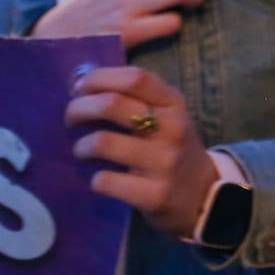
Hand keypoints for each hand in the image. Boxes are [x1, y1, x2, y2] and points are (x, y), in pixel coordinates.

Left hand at [65, 66, 219, 238]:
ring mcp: (165, 161)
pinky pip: (106, 180)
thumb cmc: (173, 149)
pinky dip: (96, 179)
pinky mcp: (155, 194)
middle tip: (70, 118)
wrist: (203, 196)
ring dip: (82, 147)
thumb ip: (136, 100)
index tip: (78, 88)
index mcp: (174, 104)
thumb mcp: (168, 118)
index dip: (99, 78)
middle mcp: (173, 128)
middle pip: (112, 104)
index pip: (135, 78)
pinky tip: (101, 179)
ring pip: (103, 142)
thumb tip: (82, 86)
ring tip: (82, 151)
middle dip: (79, 108)